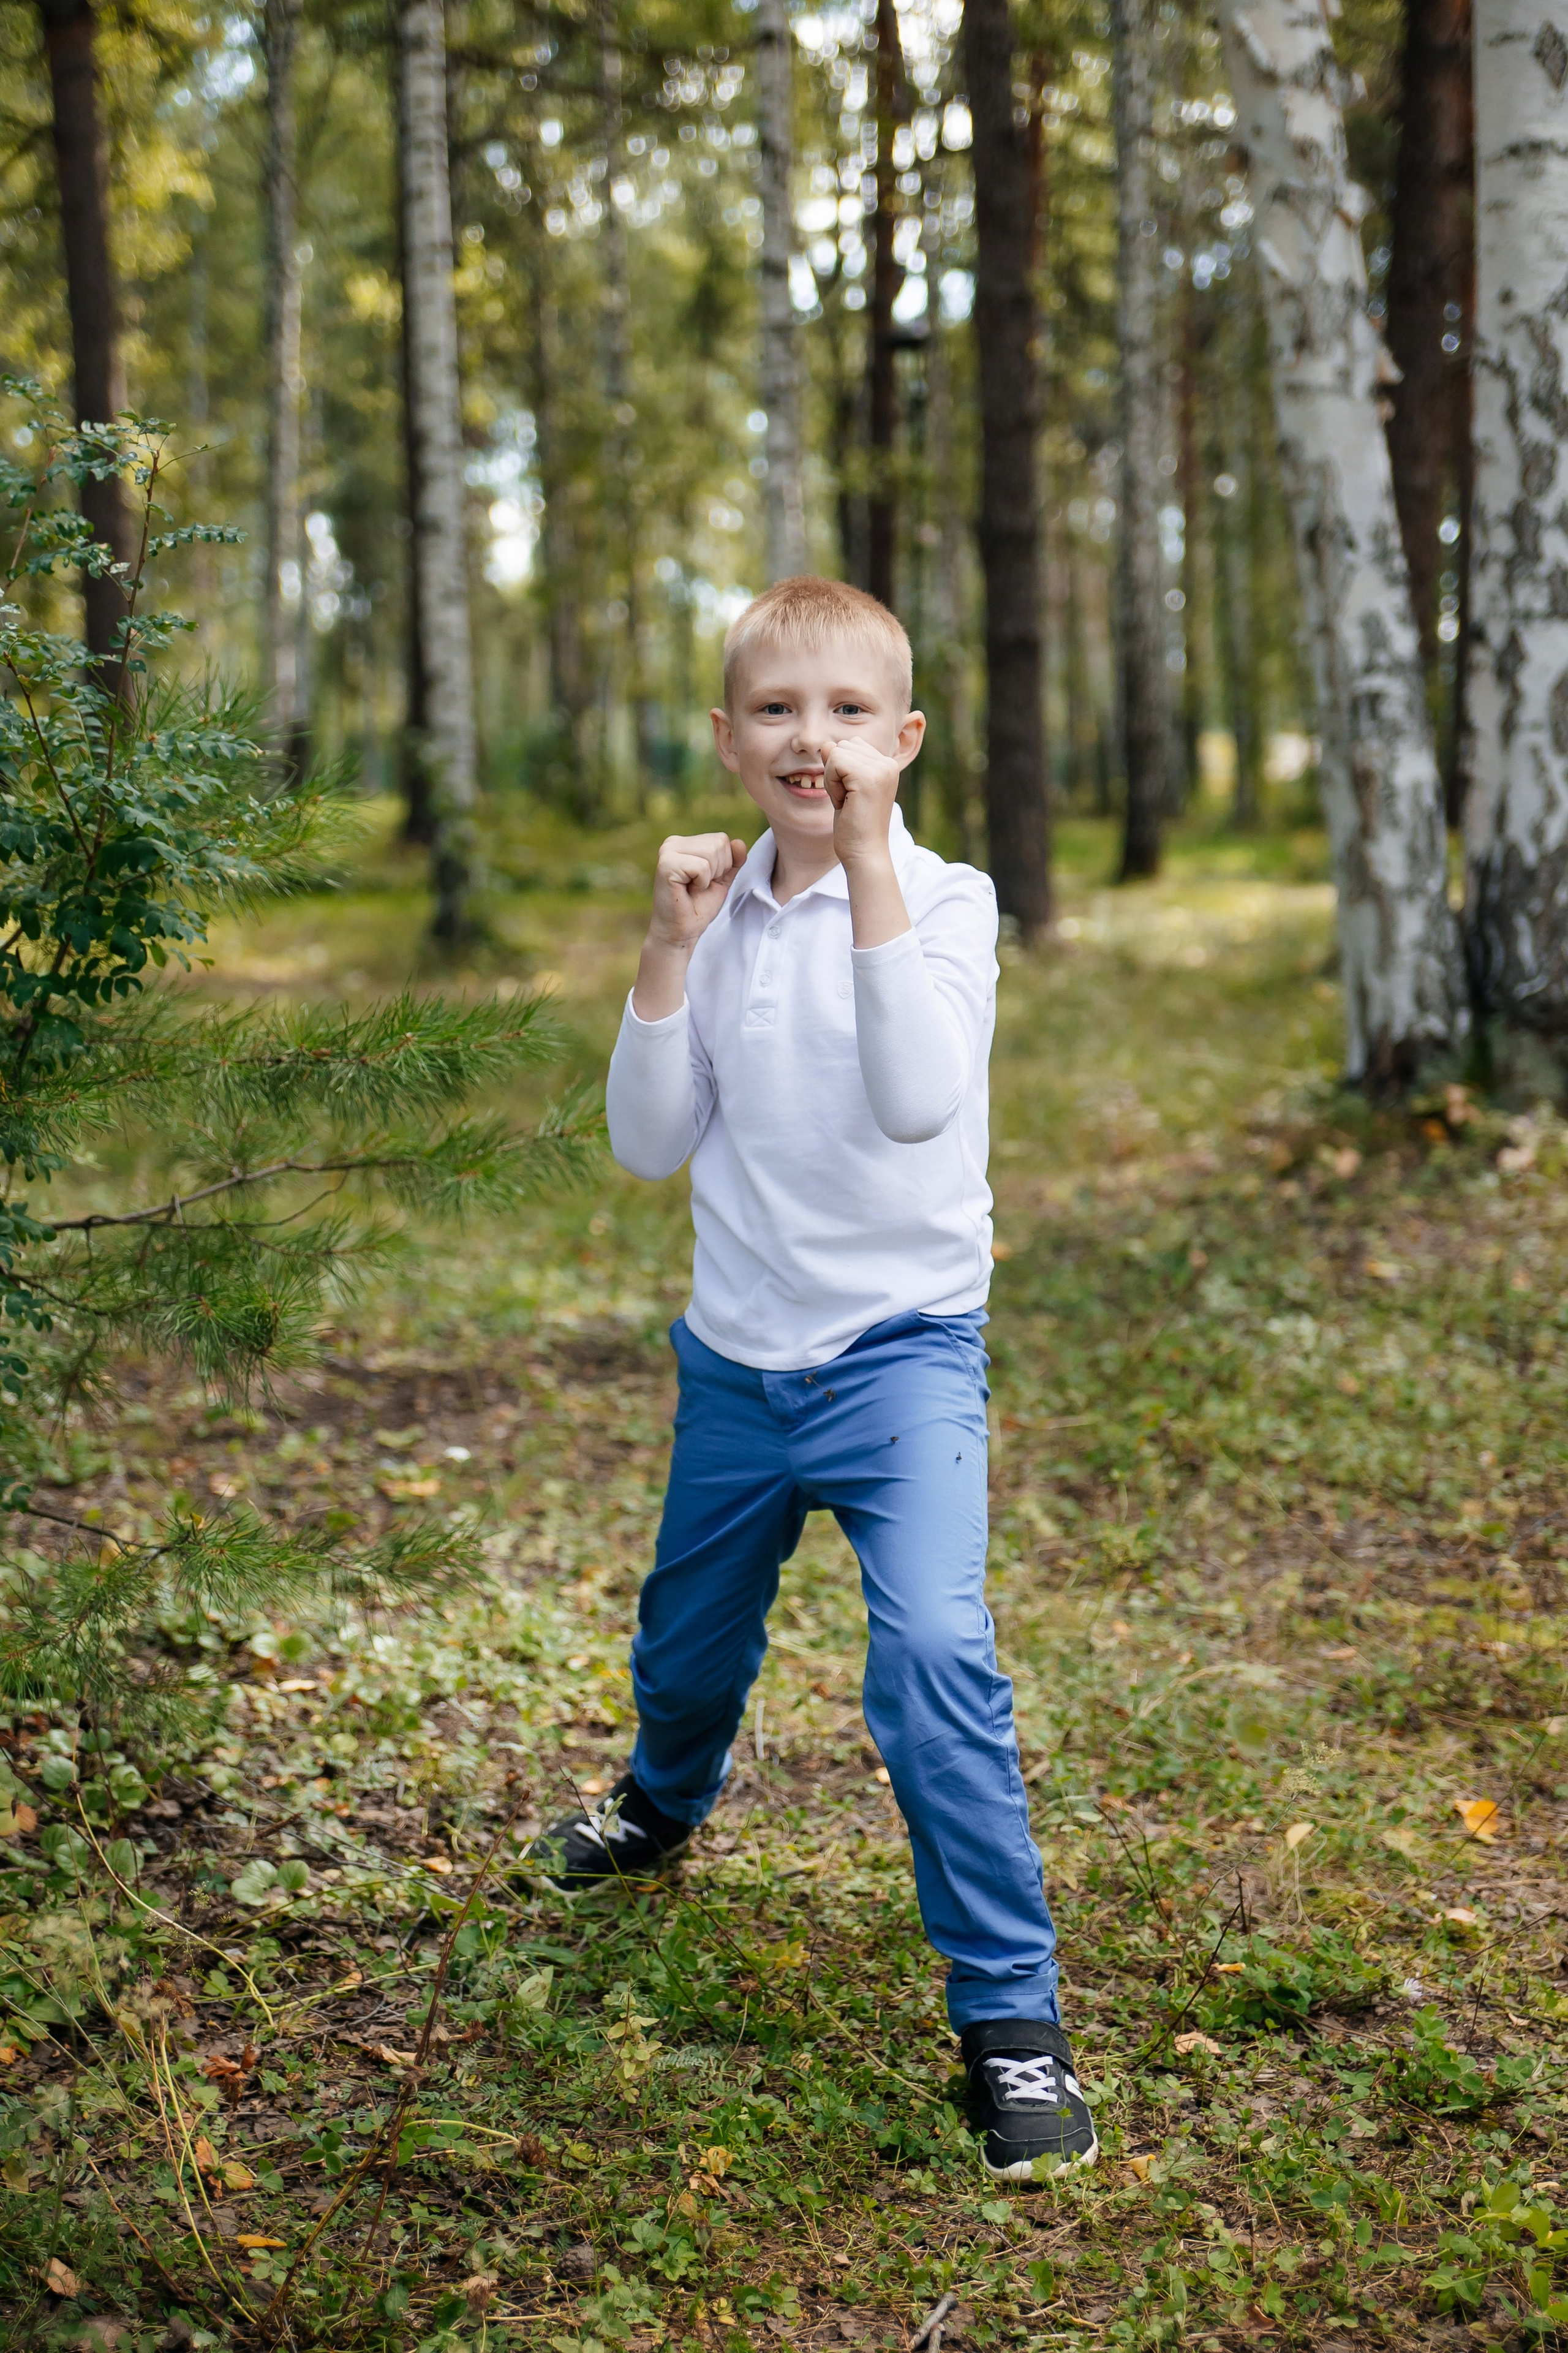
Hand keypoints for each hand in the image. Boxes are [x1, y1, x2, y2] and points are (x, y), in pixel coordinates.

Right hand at [633, 831, 748, 1019]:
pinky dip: (702, 883)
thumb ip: (733, 861)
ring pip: (712, 852)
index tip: (704, 882)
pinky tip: (688, 891)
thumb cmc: (697, 907)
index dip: (723, 865)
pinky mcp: (666, 865)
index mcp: (684, 843)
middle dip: (718, 871)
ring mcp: (667, 852)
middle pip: (719, 843)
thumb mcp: (721, 880)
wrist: (681, 932)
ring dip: (709, 878)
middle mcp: (673, 843)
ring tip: (693, 889)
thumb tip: (739, 843)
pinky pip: (702, 866)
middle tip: (699, 887)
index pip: (722, 839)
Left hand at [823, 737, 899, 870]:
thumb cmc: (854, 825)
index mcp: (887, 765)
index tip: (851, 796)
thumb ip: (839, 763)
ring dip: (832, 779)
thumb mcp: (845, 787)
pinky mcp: (868, 777)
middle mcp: (888, 763)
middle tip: (848, 800)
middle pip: (843, 745)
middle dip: (835, 773)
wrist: (864, 852)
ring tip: (847, 801)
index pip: (851, 745)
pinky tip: (844, 803)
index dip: (841, 770)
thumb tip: (826, 744)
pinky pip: (835, 762)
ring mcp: (881, 769)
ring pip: (837, 752)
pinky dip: (831, 784)